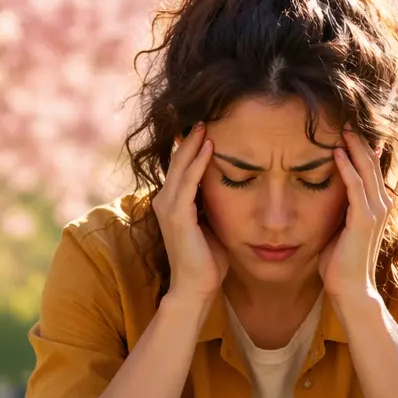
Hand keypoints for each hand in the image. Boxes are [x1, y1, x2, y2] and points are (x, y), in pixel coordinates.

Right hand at [155, 123, 228, 302]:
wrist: (195, 289)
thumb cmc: (208, 261)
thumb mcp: (212, 225)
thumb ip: (213, 206)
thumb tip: (232, 189)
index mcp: (173, 202)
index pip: (181, 165)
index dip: (190, 143)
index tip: (202, 120)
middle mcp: (165, 200)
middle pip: (177, 159)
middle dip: (187, 134)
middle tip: (198, 109)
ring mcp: (169, 207)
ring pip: (181, 166)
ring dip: (193, 142)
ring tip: (204, 119)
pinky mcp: (177, 216)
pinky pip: (189, 182)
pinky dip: (199, 162)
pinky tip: (210, 145)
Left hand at [318, 127, 389, 304]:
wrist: (351, 290)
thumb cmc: (340, 263)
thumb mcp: (339, 229)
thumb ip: (338, 210)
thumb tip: (323, 195)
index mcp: (376, 206)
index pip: (371, 169)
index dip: (362, 148)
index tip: (348, 129)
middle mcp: (381, 205)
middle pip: (372, 163)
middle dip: (359, 140)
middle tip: (346, 118)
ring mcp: (375, 212)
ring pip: (366, 169)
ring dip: (354, 147)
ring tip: (342, 127)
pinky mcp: (364, 220)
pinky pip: (355, 186)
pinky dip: (346, 167)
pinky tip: (335, 152)